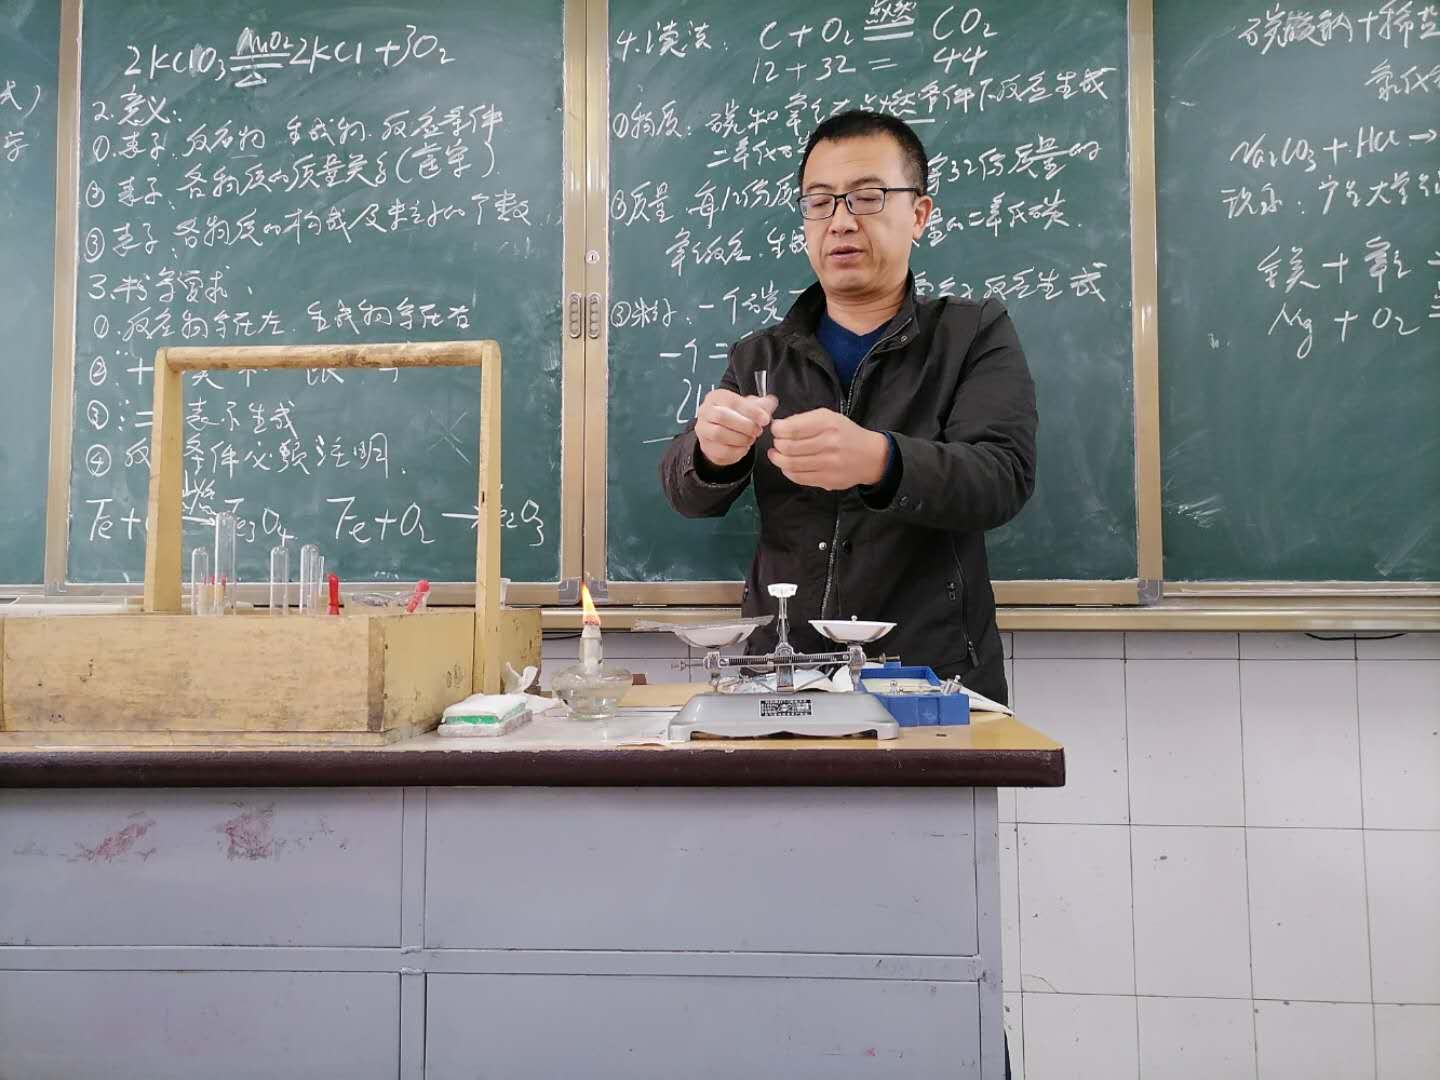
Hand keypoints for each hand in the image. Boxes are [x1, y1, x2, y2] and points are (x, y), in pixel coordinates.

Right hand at [695, 388, 778, 467]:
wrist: (721, 434)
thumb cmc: (735, 416)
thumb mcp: (749, 407)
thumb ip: (762, 404)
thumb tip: (771, 401)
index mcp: (717, 397)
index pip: (733, 401)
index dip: (751, 411)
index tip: (765, 419)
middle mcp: (705, 411)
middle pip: (722, 417)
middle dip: (745, 425)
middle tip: (758, 431)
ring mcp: (703, 429)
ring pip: (719, 434)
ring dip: (740, 438)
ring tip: (751, 438)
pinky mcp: (706, 446)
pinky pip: (720, 450)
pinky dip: (736, 450)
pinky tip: (744, 447)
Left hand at [768, 408, 889, 490]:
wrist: (870, 456)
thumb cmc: (846, 434)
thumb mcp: (829, 417)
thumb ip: (804, 420)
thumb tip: (780, 427)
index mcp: (828, 424)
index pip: (792, 428)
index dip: (777, 430)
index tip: (776, 429)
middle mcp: (829, 444)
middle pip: (789, 447)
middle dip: (777, 445)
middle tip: (776, 443)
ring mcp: (828, 464)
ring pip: (791, 464)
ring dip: (778, 459)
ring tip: (776, 455)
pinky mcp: (827, 480)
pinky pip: (799, 477)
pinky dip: (787, 471)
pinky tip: (786, 466)